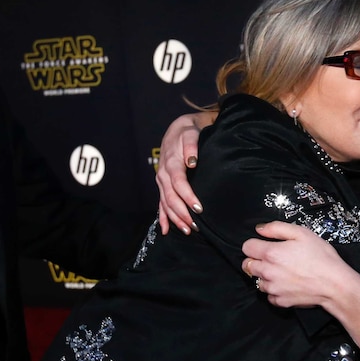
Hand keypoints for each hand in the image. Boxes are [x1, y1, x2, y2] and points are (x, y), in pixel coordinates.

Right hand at [155, 112, 213, 233]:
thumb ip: (191, 146)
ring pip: (166, 203)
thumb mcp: (190, 133)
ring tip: (187, 231)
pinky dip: (163, 217)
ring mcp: (161, 181)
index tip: (198, 208)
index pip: (178, 183)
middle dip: (182, 213)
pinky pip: (160, 204)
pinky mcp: (162, 185)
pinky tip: (166, 230)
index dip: (187, 196)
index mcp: (171, 163)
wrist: (178, 130)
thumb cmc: (187, 132)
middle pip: (170, 197)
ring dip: (175, 218)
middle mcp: (163, 174)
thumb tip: (192, 162)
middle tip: (194, 226)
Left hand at [241, 221, 348, 308]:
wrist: (334, 284)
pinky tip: (288, 283)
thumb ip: (277, 228)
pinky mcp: (280, 301)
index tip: (264, 245)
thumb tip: (260, 229)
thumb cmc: (322, 258)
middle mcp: (268, 272)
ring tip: (283, 271)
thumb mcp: (302, 233)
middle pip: (247, 265)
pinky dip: (275, 290)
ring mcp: (273, 288)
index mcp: (271, 253)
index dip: (255, 244)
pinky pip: (269, 295)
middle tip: (274, 258)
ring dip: (265, 276)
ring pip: (257, 281)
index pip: (246, 247)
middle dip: (256, 260)